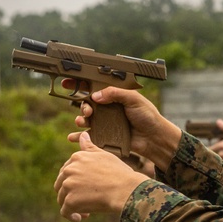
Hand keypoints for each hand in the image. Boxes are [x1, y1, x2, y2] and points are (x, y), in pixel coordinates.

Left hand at [55, 131, 149, 221]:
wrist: (126, 190)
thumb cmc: (119, 174)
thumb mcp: (104, 155)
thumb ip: (89, 147)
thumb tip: (83, 135)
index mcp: (76, 157)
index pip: (67, 172)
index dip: (76, 182)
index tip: (88, 188)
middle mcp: (69, 170)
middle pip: (61, 185)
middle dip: (72, 193)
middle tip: (87, 200)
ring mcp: (68, 185)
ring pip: (62, 198)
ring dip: (72, 205)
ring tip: (87, 210)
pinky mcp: (70, 201)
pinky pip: (65, 212)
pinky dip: (71, 216)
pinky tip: (81, 218)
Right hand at [66, 86, 182, 169]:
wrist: (154, 138)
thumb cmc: (148, 116)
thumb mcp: (133, 99)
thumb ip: (115, 93)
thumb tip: (95, 96)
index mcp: (114, 96)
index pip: (94, 87)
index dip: (81, 84)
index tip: (68, 83)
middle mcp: (107, 108)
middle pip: (87, 104)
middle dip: (82, 105)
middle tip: (88, 111)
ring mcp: (105, 122)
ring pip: (85, 119)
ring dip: (80, 119)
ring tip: (83, 122)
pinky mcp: (104, 136)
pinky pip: (88, 135)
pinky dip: (78, 136)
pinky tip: (72, 137)